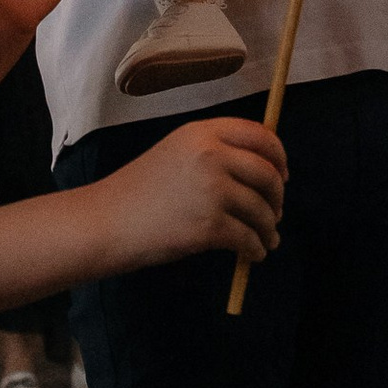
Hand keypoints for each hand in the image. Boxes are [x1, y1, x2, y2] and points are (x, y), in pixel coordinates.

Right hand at [101, 117, 286, 270]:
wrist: (105, 222)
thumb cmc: (136, 192)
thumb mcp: (174, 154)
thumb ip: (212, 153)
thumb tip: (259, 171)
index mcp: (201, 133)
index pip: (259, 135)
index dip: (278, 156)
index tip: (282, 174)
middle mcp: (211, 155)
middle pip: (268, 173)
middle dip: (278, 196)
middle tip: (276, 212)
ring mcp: (211, 190)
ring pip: (262, 210)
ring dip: (270, 227)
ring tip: (268, 238)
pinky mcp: (209, 226)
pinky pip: (248, 238)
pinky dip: (255, 249)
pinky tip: (253, 254)